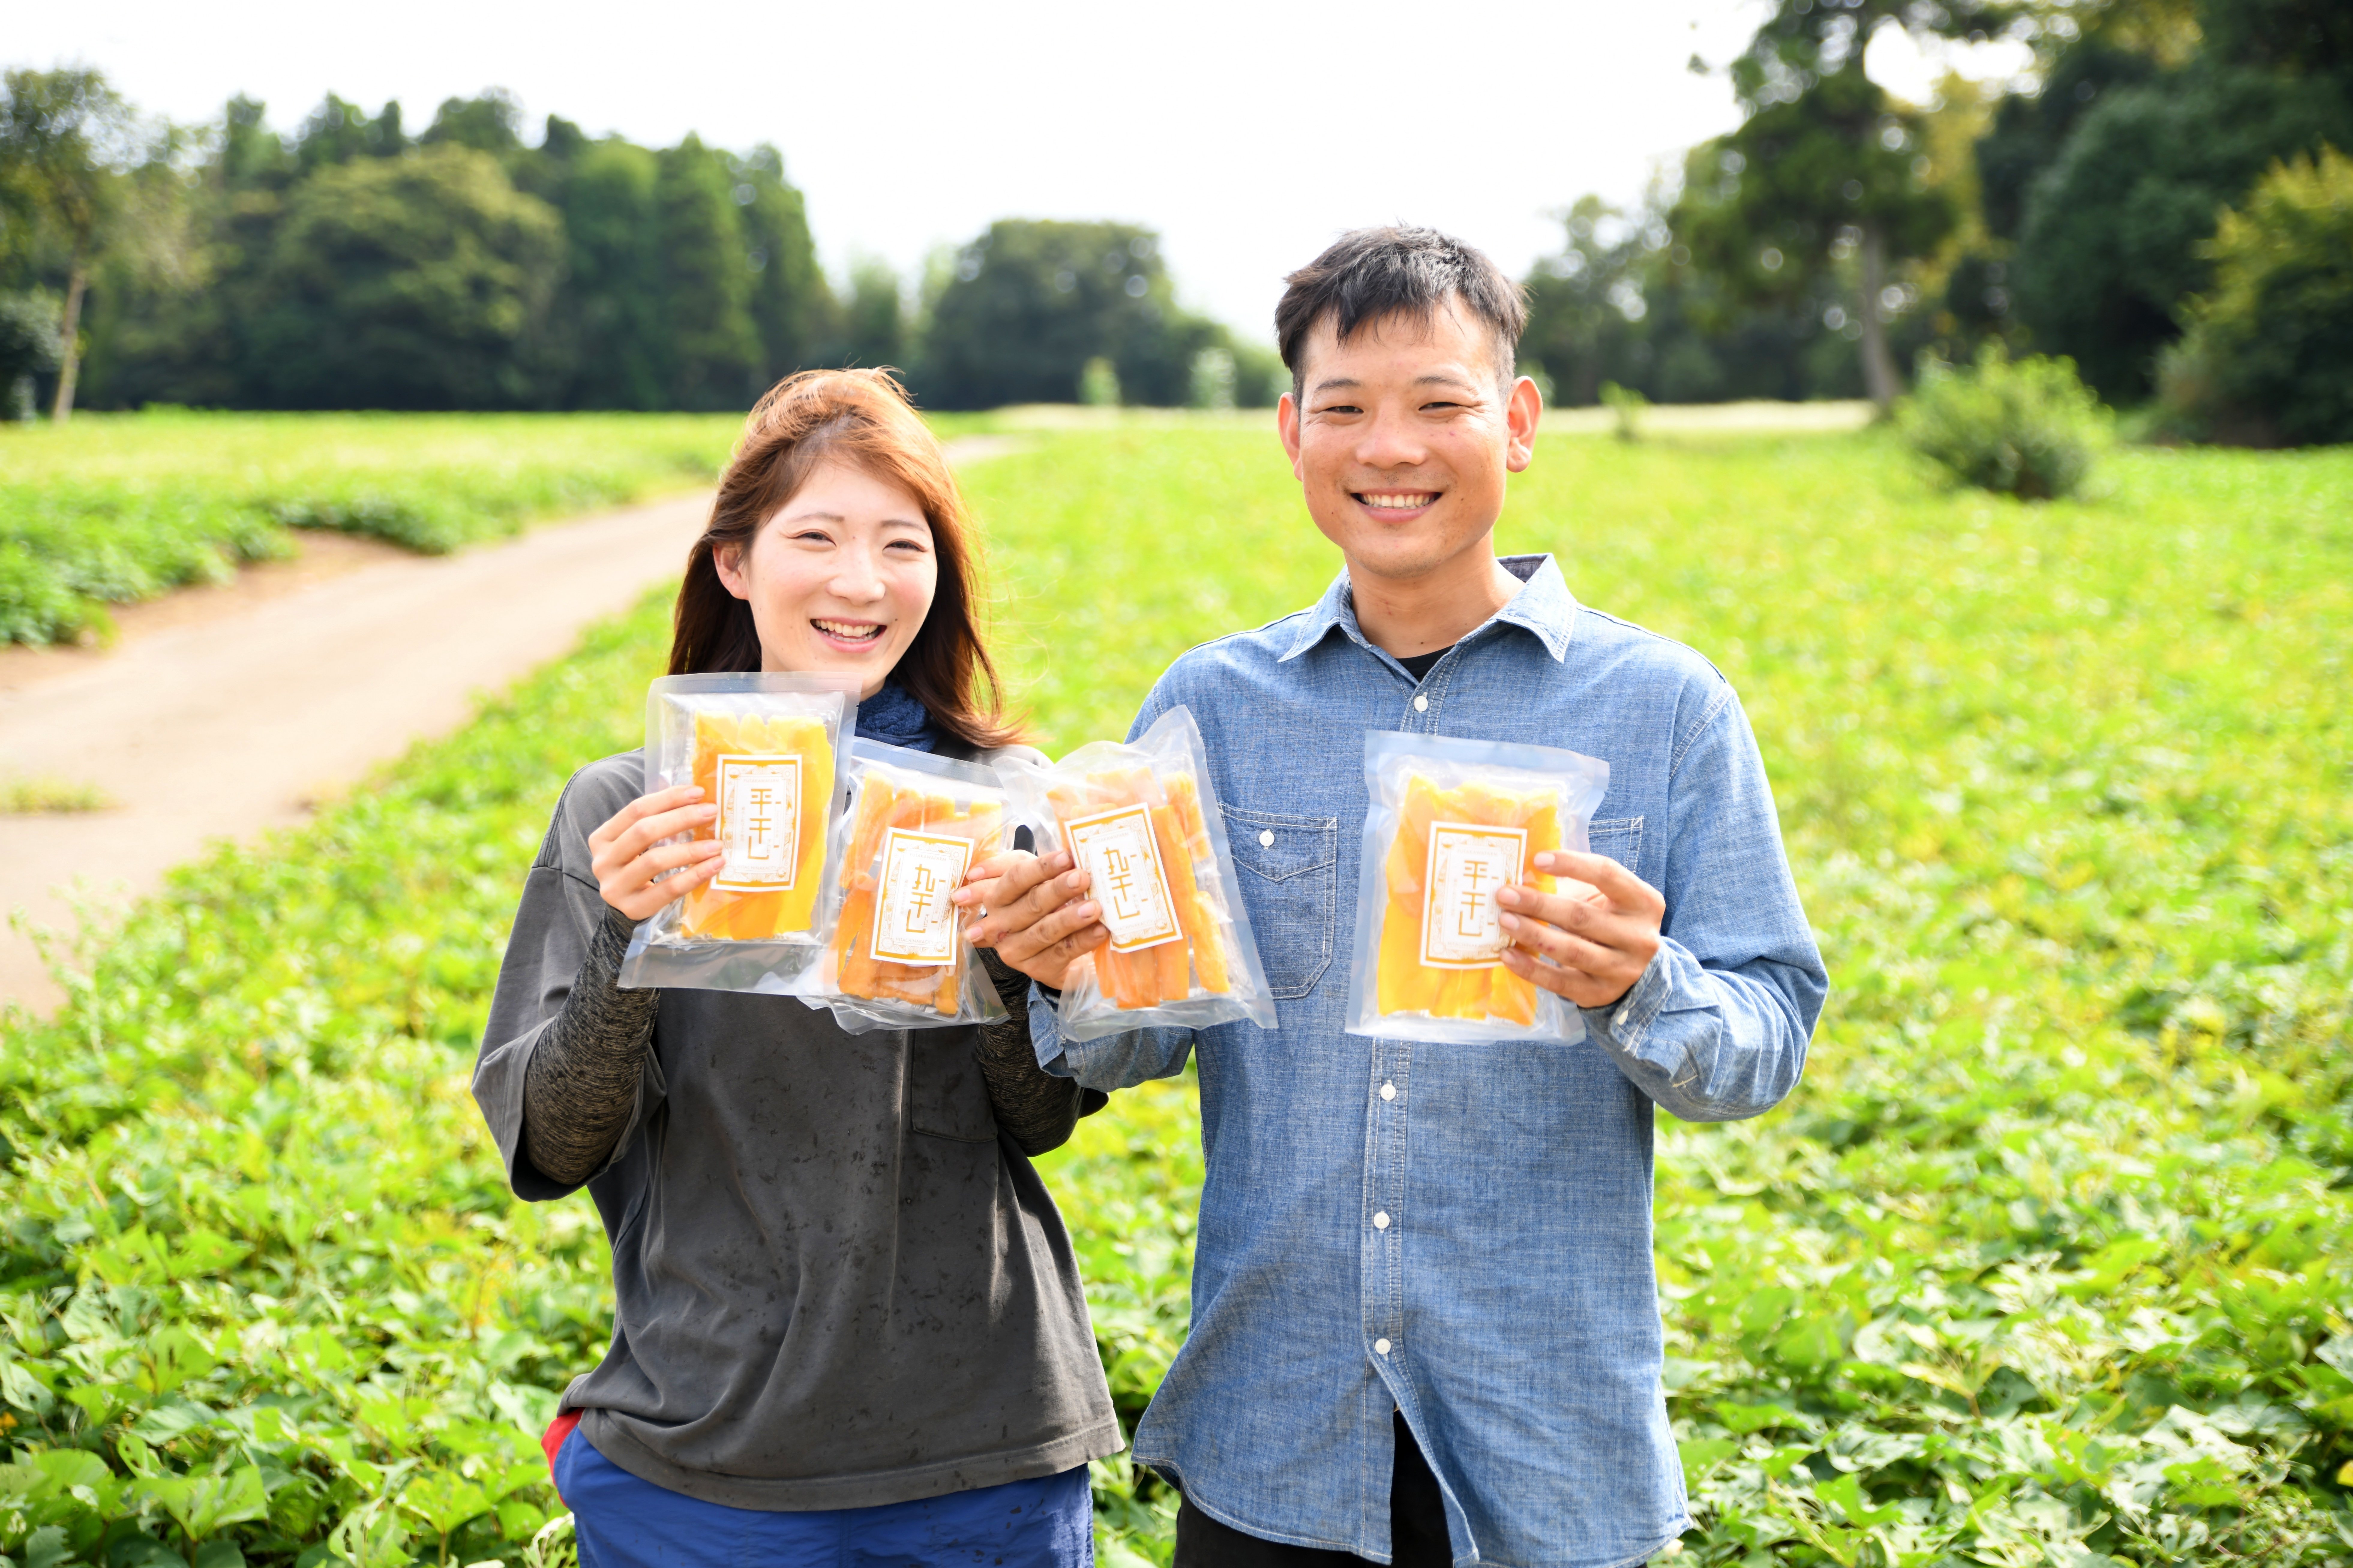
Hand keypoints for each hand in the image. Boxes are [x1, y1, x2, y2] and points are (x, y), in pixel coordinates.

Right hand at [589, 785, 723, 920]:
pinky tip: (715, 865)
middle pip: (644, 831)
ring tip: (717, 844)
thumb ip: (657, 820)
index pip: (635, 810)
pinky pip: (668, 889)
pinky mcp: (633, 908)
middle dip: (682, 818)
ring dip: (690, 849)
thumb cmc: (637, 865)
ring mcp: (615, 887)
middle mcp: (603, 861)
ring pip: (654, 860)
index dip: (668, 799)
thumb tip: (696, 797)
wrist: (627, 905)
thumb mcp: (637, 842)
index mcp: (602, 838)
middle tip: (712, 812)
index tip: (698, 792)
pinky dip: (695, 875)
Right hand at [952, 848, 1107, 989]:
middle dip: (1058, 890)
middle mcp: (1001, 925)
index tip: (1066, 857)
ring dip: (1070, 918)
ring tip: (1095, 907)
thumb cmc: (1042, 902)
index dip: (1041, 868)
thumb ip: (1031, 865)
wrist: (1050, 943)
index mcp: (996, 897)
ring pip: (1044, 931)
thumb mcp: (1032, 878)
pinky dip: (1082, 941)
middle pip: (1031, 904)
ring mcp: (1016, 950)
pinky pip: (1060, 953)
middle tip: (1083, 878)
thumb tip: (1055, 852)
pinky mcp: (1036, 969)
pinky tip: (1100, 930)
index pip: (1016, 879)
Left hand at [1495, 850, 1664, 1008]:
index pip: (1607, 874)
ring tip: (1504, 921)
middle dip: (1539, 905)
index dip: (1572, 864)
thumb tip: (1524, 873)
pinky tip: (1508, 954)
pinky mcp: (1601, 993)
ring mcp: (1622, 969)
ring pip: (1572, 951)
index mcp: (1644, 902)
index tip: (1538, 859)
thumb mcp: (1608, 899)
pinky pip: (1560, 982)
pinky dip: (1531, 968)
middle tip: (1505, 895)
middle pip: (1582, 917)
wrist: (1638, 968)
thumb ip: (1578, 885)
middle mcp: (1638, 937)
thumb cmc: (1613, 920)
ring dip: (1533, 934)